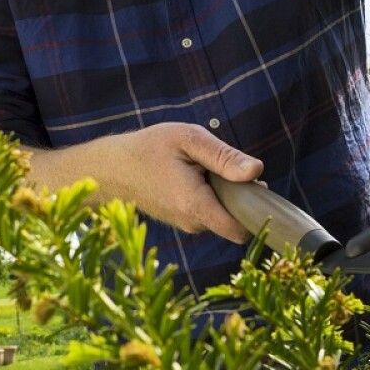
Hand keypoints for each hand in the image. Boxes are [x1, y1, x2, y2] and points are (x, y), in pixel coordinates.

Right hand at [101, 123, 263, 242]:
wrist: (111, 168)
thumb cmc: (149, 148)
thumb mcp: (189, 139)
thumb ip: (224, 157)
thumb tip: (257, 171)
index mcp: (195, 205)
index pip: (241, 230)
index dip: (256, 212)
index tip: (259, 188)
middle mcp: (191, 222)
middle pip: (235, 219)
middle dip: (240, 196)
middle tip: (224, 166)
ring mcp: (185, 224)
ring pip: (222, 214)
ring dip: (224, 194)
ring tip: (201, 167)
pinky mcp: (181, 220)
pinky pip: (208, 212)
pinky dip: (210, 196)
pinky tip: (193, 175)